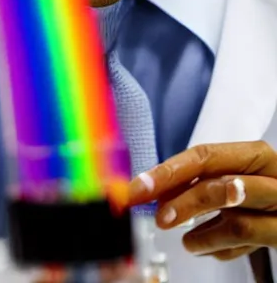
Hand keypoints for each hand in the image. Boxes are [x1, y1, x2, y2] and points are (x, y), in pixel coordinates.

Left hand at [128, 141, 276, 260]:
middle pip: (223, 186)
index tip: (140, 187)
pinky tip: (204, 246)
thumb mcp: (229, 177)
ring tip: (186, 241)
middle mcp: (274, 176)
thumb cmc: (258, 192)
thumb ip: (195, 181)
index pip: (204, 157)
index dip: (167, 172)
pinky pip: (249, 246)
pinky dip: (218, 248)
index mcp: (254, 155)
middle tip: (160, 218)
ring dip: (203, 235)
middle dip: (184, 203)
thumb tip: (153, 191)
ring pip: (238, 222)